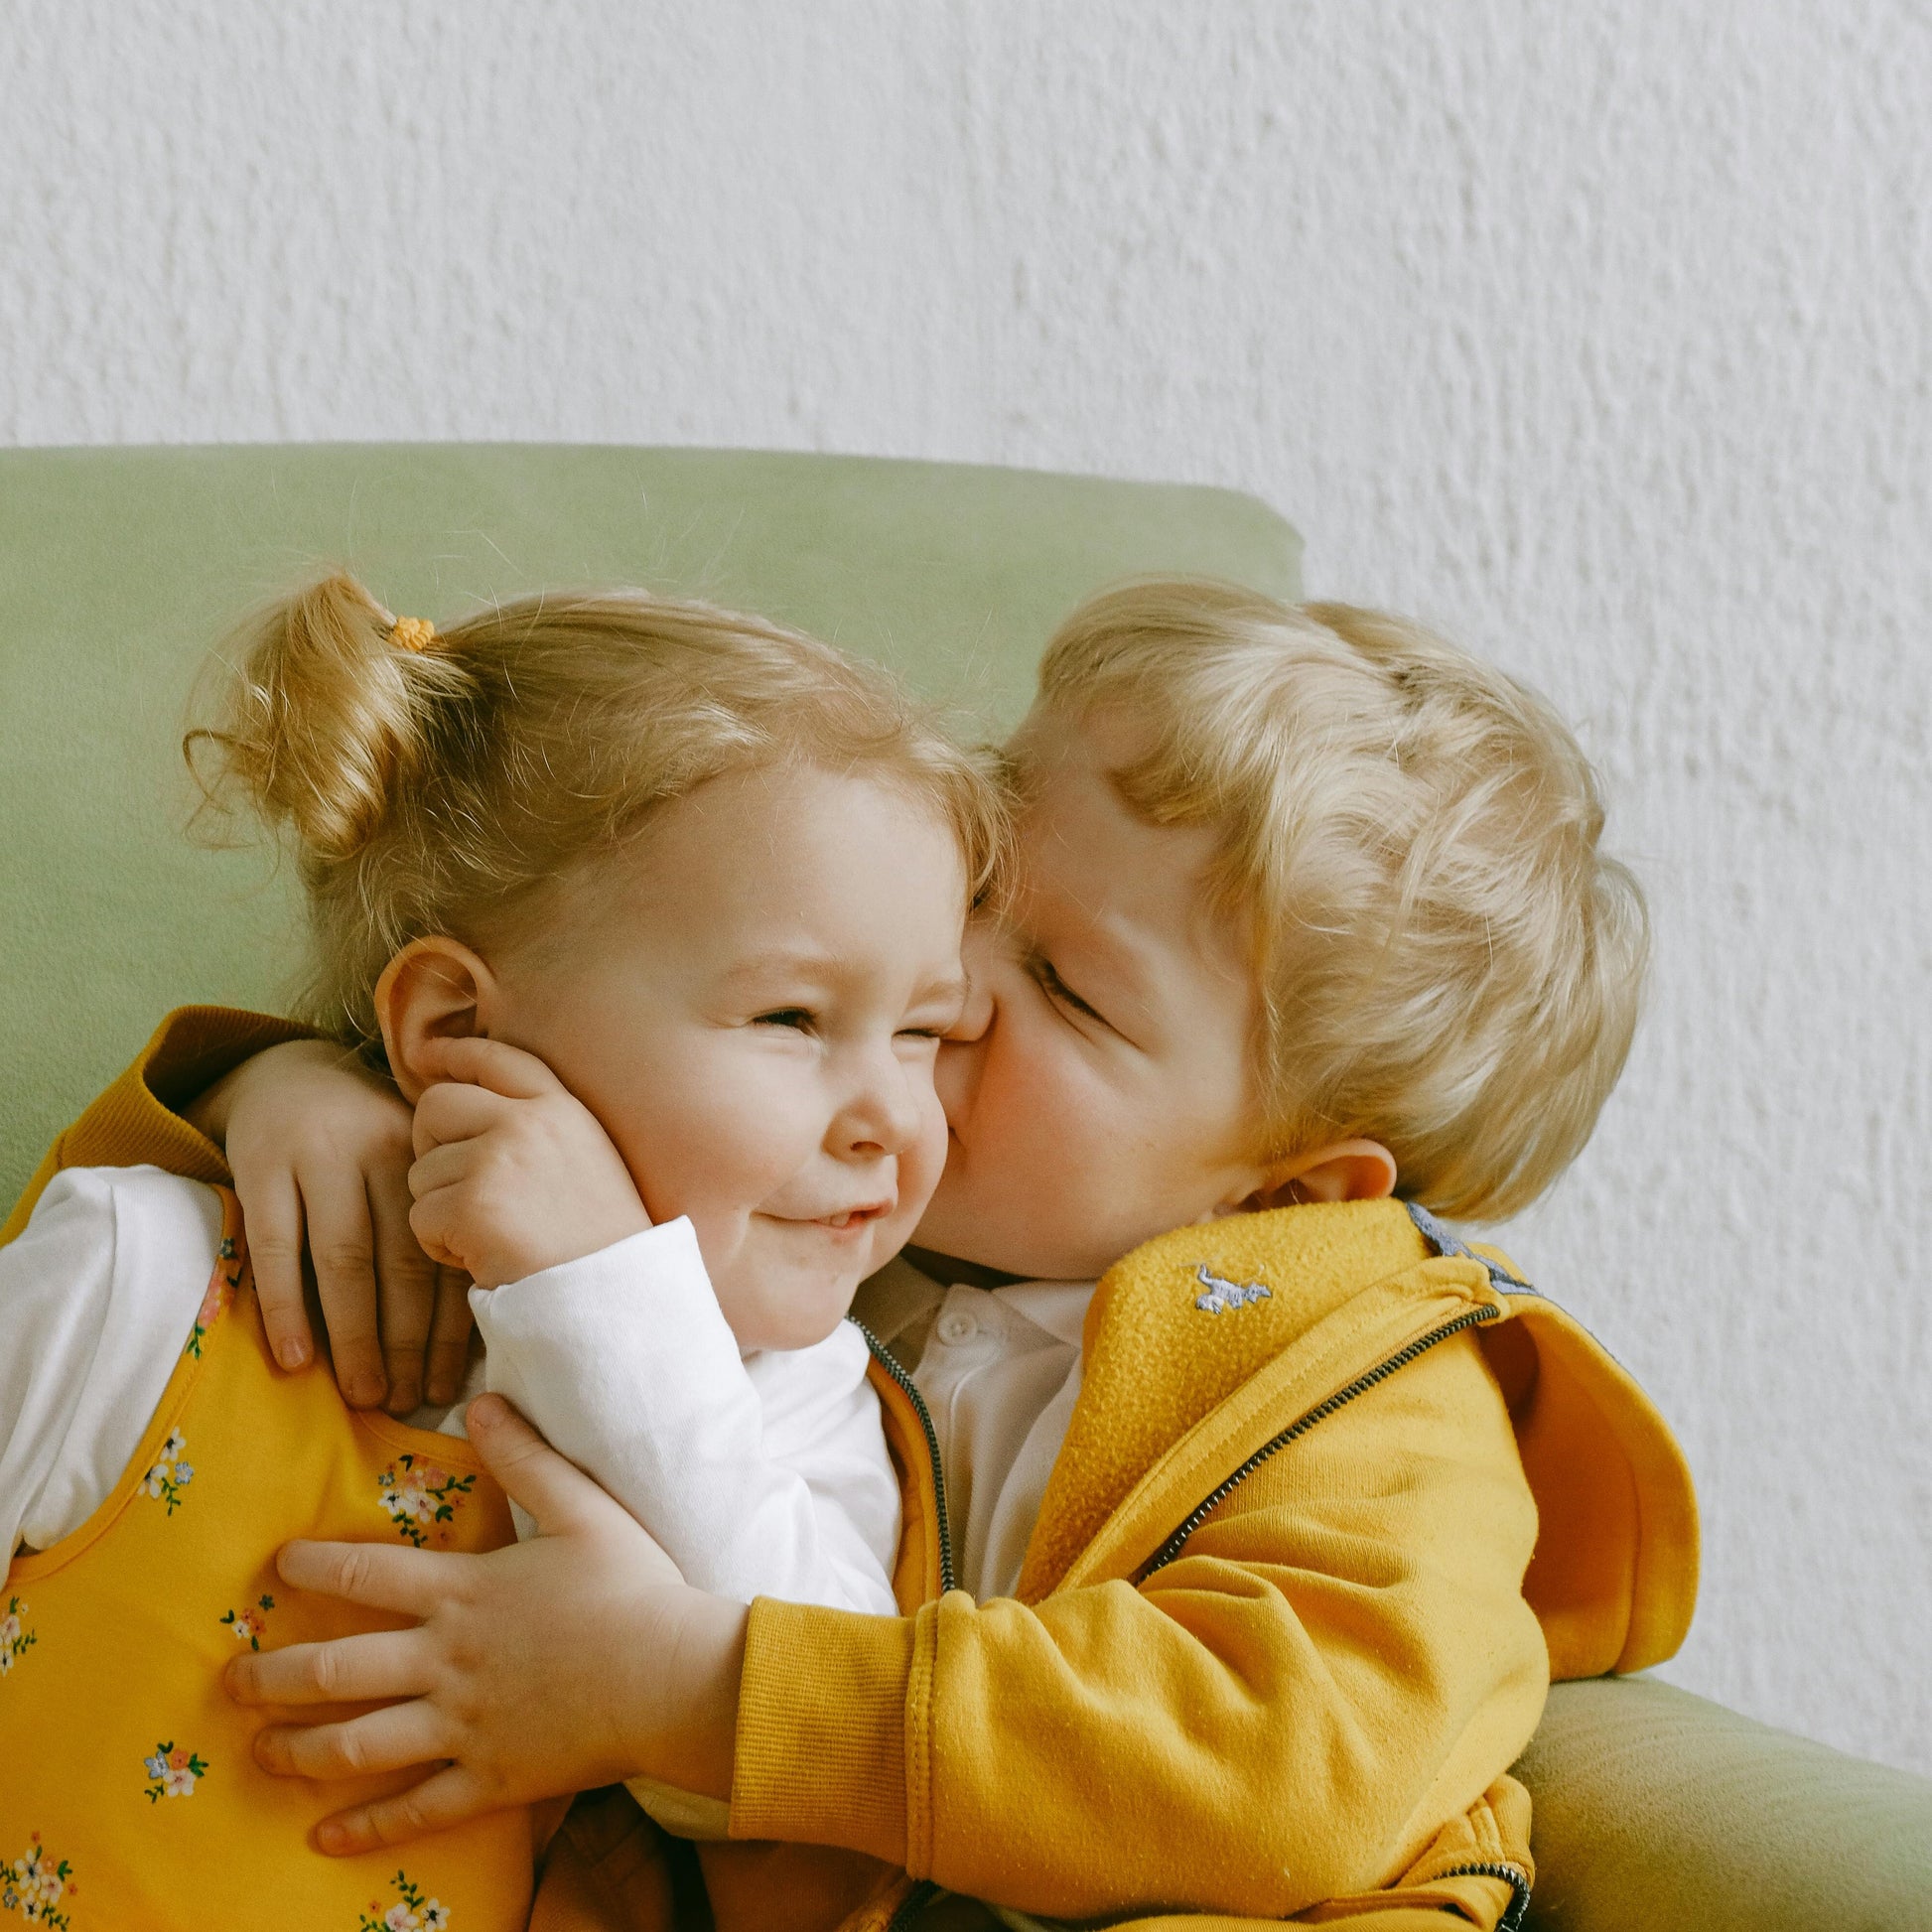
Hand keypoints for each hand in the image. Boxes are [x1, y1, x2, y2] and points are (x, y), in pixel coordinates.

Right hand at [192, 1038, 472, 1412]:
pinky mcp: (261, 1165)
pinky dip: (286, 1306)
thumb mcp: (412, 1165)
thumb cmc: (366, 1141)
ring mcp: (319, 1156)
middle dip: (406, 1341)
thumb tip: (471, 1329)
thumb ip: (437, 1224)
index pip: (447, 1252)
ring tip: (362, 1393)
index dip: (450, 1325)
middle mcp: (383, 1154)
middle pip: (402, 1262)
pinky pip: (274, 1247)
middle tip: (407, 1401)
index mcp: (432, 1158)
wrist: (288, 1073)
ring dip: (354, 1335)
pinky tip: (294, 1358)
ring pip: (344, 1259)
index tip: (449, 1384)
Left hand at [226, 1395, 746, 1851]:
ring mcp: (462, 1727)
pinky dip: (365, 1828)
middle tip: (230, 1680)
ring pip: (357, 1745)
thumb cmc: (633, 1586)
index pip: (366, 1574)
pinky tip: (324, 1838)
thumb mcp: (583, 1507)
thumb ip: (527, 1457)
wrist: (673, 1675)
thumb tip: (483, 1402)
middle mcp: (445, 1663)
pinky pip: (414, 1809)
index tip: (276, 1564)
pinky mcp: (489, 1779)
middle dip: (272, 1675)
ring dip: (297, 1750)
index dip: (313, 1564)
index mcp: (463, 1593)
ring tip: (259, 1751)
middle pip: (335, 1669)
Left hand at [406, 1036, 651, 1289]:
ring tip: (490, 1235)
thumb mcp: (587, 1162)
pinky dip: (440, 1246)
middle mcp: (530, 1122)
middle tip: (453, 1186)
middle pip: (436, 1105)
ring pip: (422, 1172)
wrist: (615, 1296)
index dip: (455, 1053)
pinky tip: (481, 1257)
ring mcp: (498, 1160)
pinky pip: (421, 1218)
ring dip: (442, 1210)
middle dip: (429, 1145)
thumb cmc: (601, 1243)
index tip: (424, 1055)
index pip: (498, 1058)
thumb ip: (538, 1129)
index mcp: (564, 1109)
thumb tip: (467, 1113)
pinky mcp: (472, 1206)